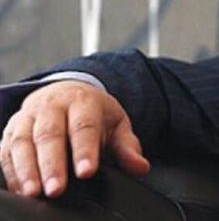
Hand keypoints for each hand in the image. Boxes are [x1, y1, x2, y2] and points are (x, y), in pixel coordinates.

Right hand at [0, 80, 149, 197]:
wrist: (66, 91)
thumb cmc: (93, 113)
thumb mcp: (115, 124)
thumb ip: (127, 147)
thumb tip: (140, 167)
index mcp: (83, 101)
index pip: (84, 126)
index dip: (85, 150)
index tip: (87, 172)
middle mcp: (52, 106)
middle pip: (50, 134)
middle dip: (52, 164)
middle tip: (56, 189)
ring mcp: (29, 116)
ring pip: (23, 141)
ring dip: (27, 169)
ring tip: (34, 192)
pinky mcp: (11, 129)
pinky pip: (6, 149)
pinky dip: (11, 170)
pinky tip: (20, 188)